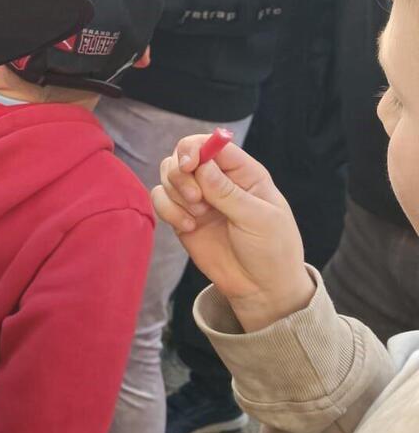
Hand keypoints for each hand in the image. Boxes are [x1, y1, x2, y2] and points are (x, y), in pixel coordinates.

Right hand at [152, 135, 313, 333]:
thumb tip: (202, 165)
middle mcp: (217, 180)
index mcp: (243, 172)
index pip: (211, 144)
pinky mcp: (183, 218)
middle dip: (181, 175)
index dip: (194, 149)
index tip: (189, 166)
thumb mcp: (258, 219)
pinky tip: (187, 227)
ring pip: (168, 176)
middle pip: (182, 156)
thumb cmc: (272, 249)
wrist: (261, 288)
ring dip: (175, 194)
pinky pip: (161, 200)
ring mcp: (199, 199)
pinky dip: (167, 210)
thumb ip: (228, 192)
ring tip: (195, 216)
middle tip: (196, 200)